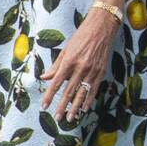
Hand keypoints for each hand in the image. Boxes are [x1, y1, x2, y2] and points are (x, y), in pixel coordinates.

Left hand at [39, 5, 117, 121]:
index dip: (50, 95)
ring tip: (70, 118)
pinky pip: (94, 89)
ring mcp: (92, 70)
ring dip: (75, 107)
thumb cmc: (81, 36)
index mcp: (69, 61)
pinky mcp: (101, 71)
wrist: (102, 27)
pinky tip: (85, 108)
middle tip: (58, 118)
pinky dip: (89, 100)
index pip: (56, 82)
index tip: (45, 106)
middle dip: (62, 106)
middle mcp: (80, 67)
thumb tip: (44, 77)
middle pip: (69, 91)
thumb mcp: (66, 49)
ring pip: (82, 93)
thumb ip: (56, 66)